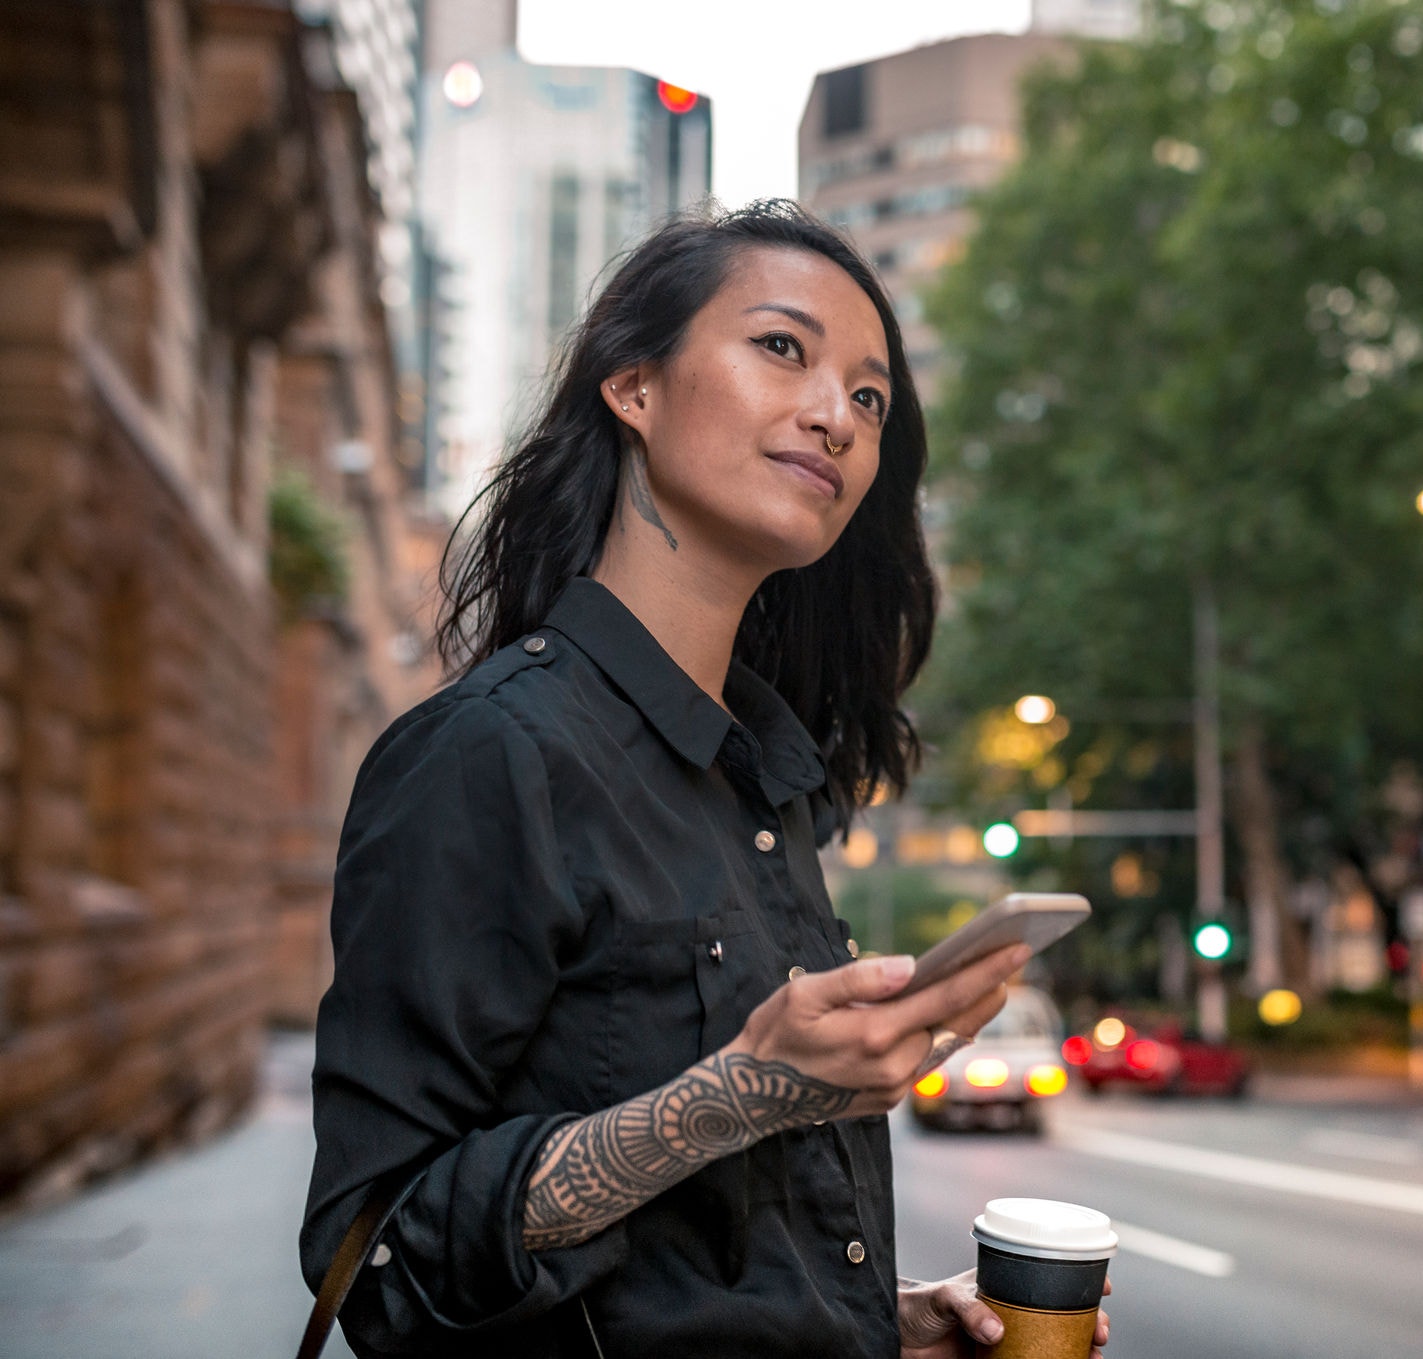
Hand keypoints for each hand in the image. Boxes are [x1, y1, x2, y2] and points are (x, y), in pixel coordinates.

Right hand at [726, 942, 1028, 1120]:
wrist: (750, 1096)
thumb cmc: (774, 1034)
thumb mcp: (804, 994)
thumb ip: (859, 979)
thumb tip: (909, 964)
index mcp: (873, 1036)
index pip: (944, 997)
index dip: (985, 972)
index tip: (1017, 951)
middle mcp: (891, 1068)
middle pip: (955, 1024)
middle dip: (988, 990)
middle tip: (1016, 959)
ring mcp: (891, 1090)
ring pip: (944, 1045)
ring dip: (969, 1015)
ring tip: (991, 983)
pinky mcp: (886, 1100)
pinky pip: (925, 1063)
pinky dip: (943, 1036)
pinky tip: (952, 1017)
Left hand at [898, 1271, 1111, 1358]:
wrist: (898, 1338)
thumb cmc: (919, 1306)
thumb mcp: (943, 1298)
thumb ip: (968, 1308)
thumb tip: (996, 1331)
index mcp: (1002, 1284)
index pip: (1046, 1274)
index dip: (1078, 1277)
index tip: (1103, 1285)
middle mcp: (1012, 1309)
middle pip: (1061, 1312)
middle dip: (1089, 1319)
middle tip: (1100, 1330)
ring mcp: (1010, 1337)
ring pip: (1056, 1341)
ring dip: (1079, 1347)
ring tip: (1093, 1354)